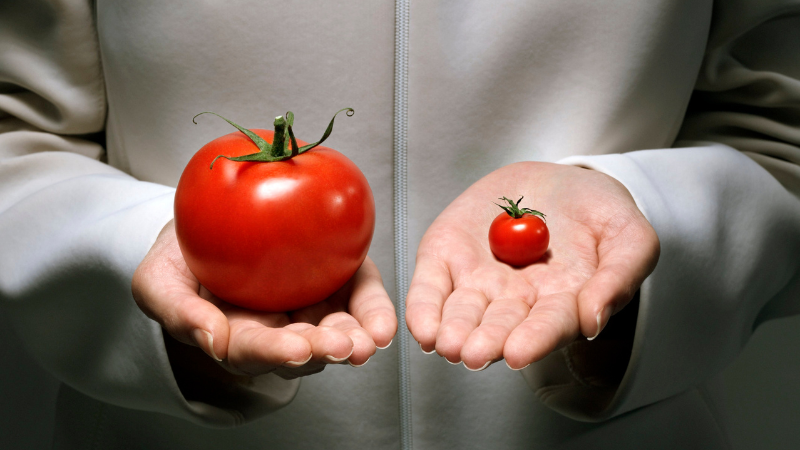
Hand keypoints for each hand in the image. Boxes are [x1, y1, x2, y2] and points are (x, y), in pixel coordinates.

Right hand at [132, 220, 395, 379]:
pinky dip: (374, 310)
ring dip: (358, 336)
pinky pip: (359, 297)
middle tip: (344, 346)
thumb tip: (209, 337)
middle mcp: (277, 328)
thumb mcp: (158, 279)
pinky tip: (384, 322)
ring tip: (372, 338)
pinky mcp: (337, 279)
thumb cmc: (182, 254)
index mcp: (236, 334)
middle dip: (325, 349)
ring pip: (337, 329)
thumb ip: (176, 310)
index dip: (274, 352)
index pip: (254, 351)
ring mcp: (310, 306)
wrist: (209, 217)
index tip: (293, 348)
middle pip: (303, 348)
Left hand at [406, 162, 658, 369]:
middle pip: (499, 326)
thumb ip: (619, 277)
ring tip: (445, 342)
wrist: (559, 181)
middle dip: (485, 341)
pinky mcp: (448, 257)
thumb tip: (594, 321)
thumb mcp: (629, 236)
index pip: (547, 326)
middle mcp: (517, 301)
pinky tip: (422, 325)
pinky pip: (431, 286)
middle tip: (473, 354)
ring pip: (462, 312)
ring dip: (452, 329)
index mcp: (561, 303)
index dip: (533, 339)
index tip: (517, 352)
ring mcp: (479, 280)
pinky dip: (424, 305)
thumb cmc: (598, 214)